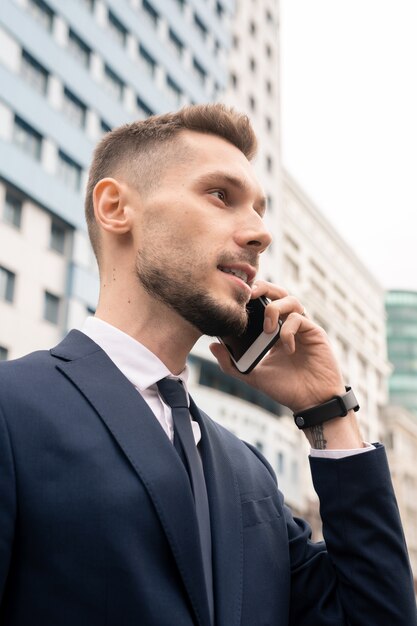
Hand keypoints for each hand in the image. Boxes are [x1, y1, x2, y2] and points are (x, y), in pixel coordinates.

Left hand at [209, 281, 345, 413]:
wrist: (310, 403)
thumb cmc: (285, 389)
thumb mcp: (252, 376)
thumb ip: (231, 363)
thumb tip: (212, 345)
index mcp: (274, 331)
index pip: (263, 304)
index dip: (252, 296)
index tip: (236, 298)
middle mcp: (289, 325)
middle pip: (278, 293)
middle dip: (263, 287)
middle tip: (249, 294)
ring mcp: (303, 327)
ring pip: (291, 300)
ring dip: (275, 309)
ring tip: (267, 329)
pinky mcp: (315, 332)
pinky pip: (299, 319)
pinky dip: (288, 331)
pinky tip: (286, 349)